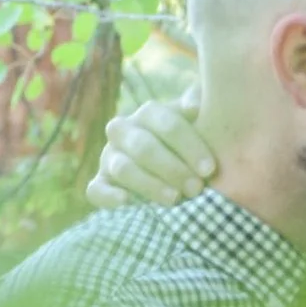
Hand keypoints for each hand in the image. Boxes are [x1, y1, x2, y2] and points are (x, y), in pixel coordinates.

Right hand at [88, 89, 216, 211]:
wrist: (172, 169)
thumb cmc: (192, 145)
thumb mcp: (202, 123)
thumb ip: (205, 107)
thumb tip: (194, 105)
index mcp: (149, 113)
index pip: (167, 124)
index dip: (189, 146)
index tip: (210, 169)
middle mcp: (123, 131)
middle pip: (144, 146)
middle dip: (172, 168)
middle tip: (196, 188)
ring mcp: (109, 158)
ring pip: (122, 168)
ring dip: (149, 184)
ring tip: (174, 199)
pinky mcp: (100, 184)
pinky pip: (95, 189)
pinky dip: (108, 196)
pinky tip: (126, 202)